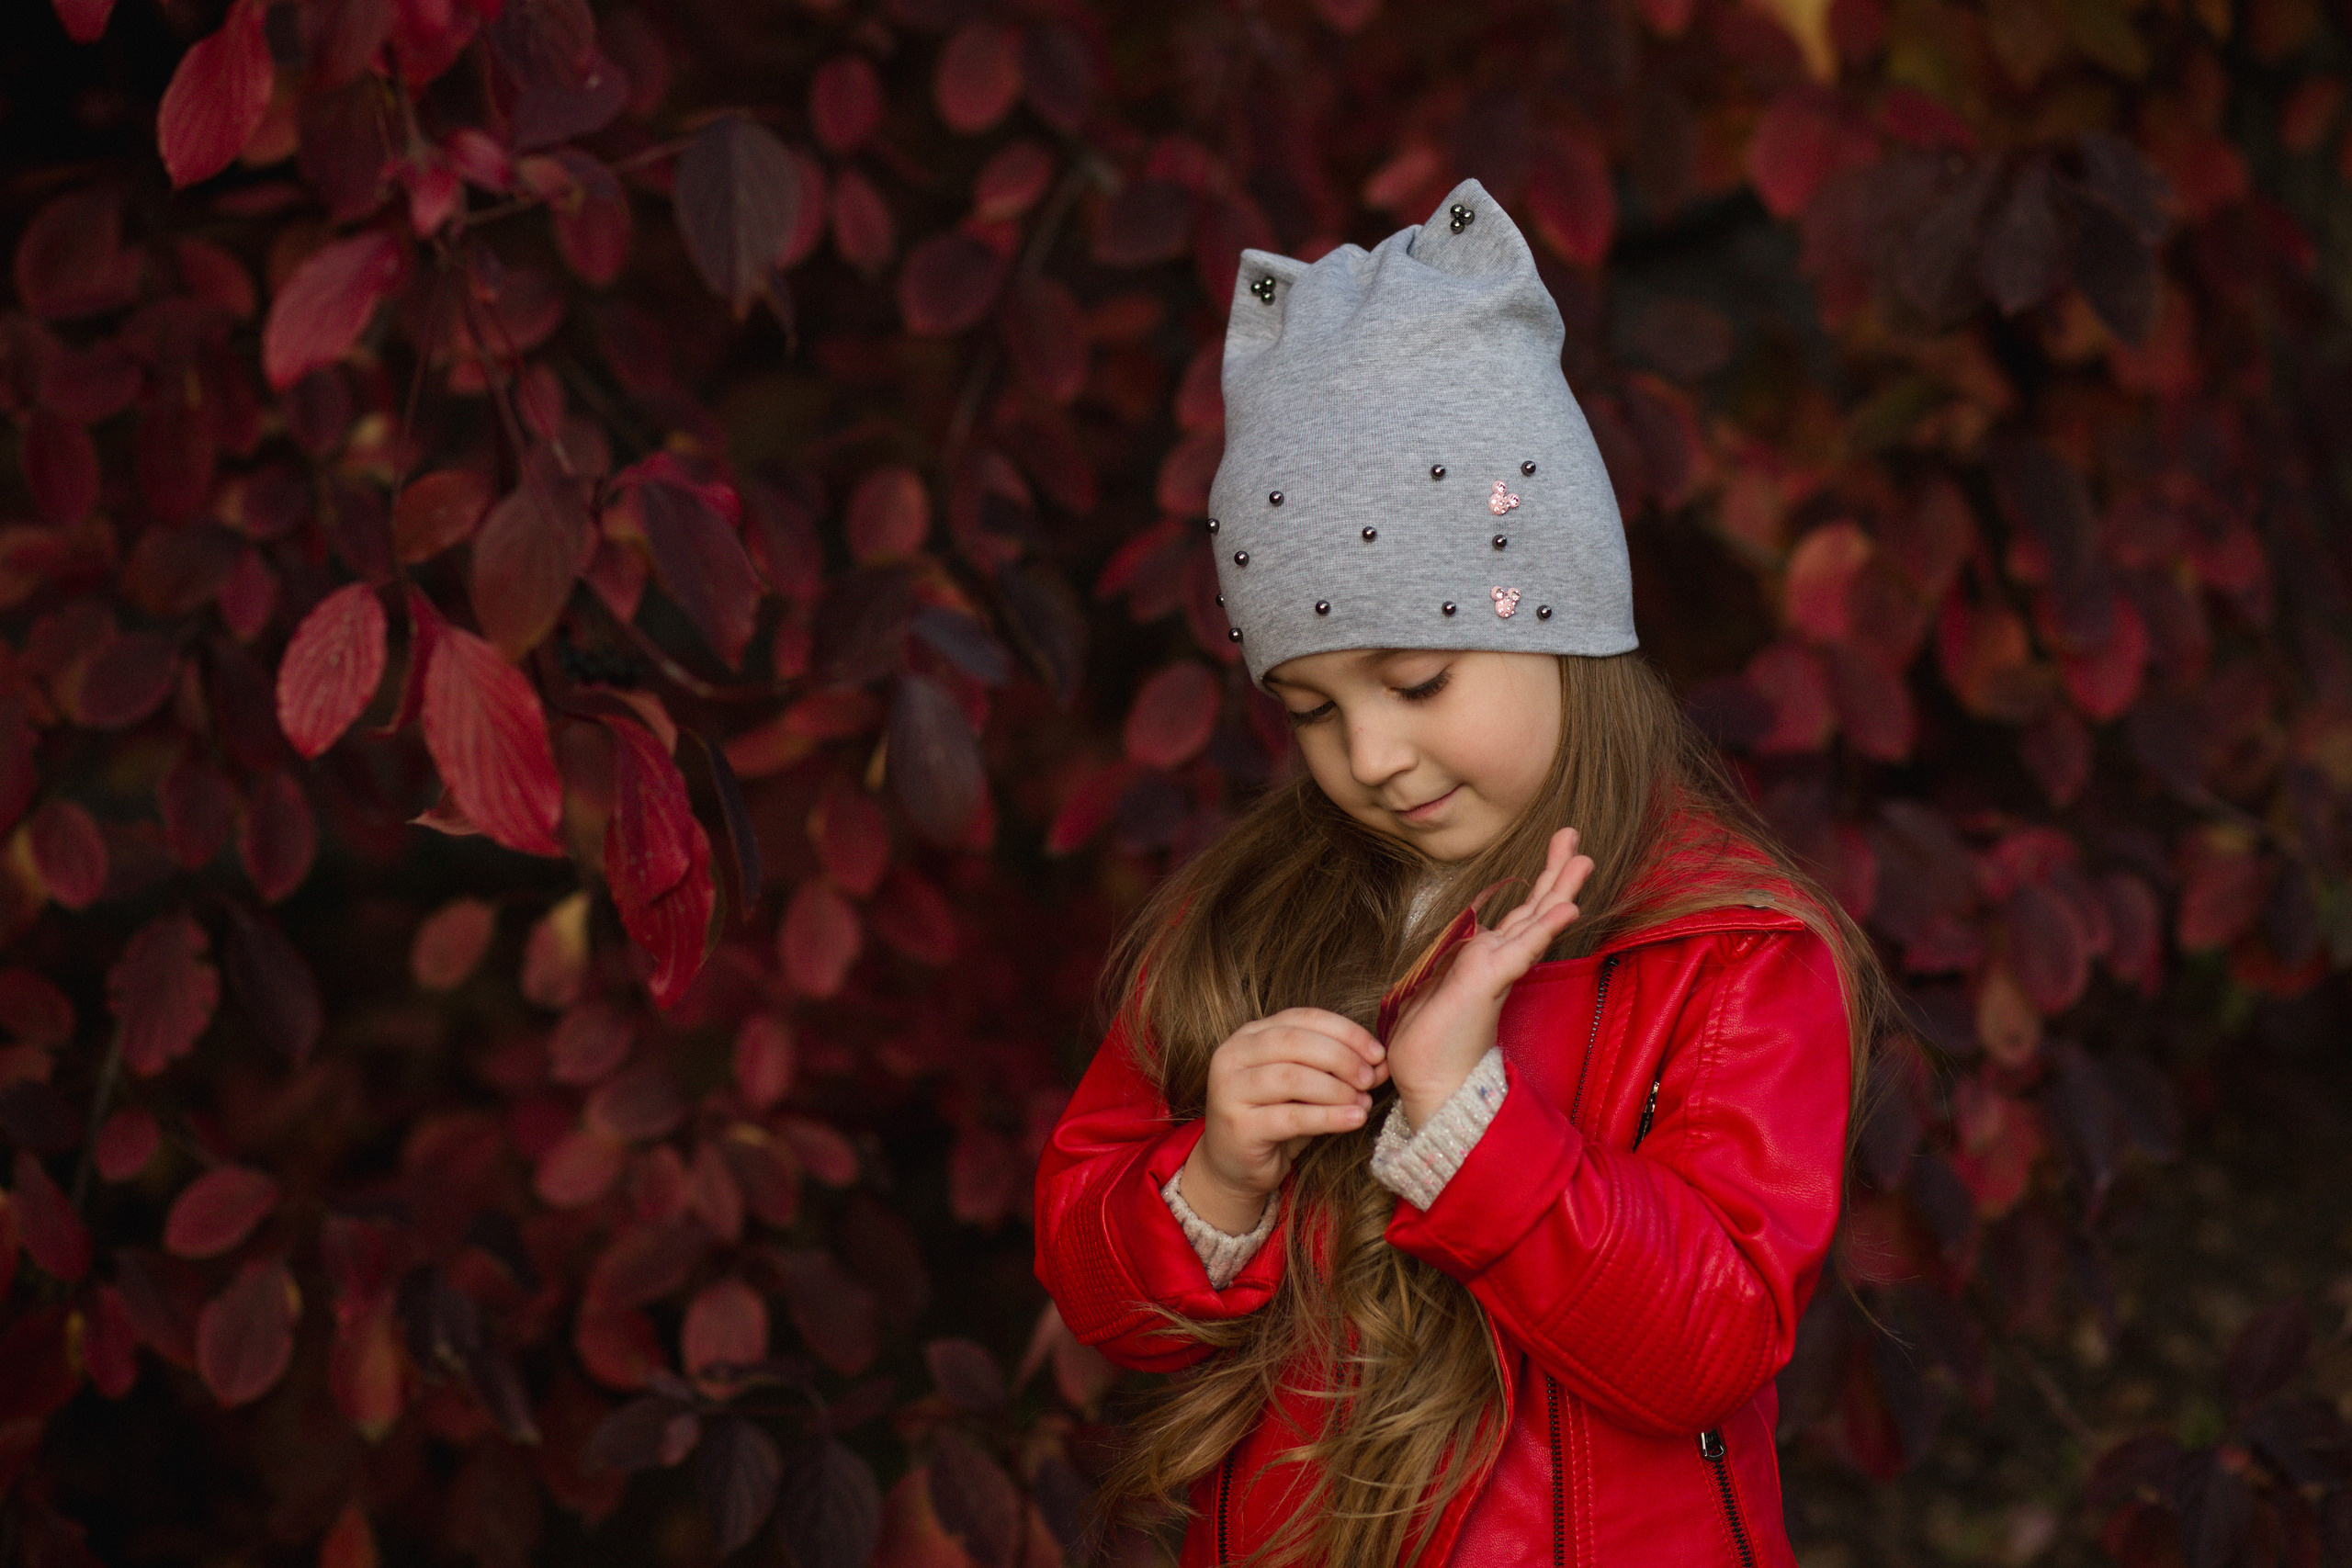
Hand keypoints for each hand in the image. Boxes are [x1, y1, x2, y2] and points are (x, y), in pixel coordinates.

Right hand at [1180, 1008, 1388, 1233]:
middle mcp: (1233, 1055)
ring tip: (1363, 1102)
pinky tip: (1354, 1119)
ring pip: (1292, 1077)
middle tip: (1370, 1078)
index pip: (1302, 1018)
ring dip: (1336, 1089)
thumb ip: (1336, 1070)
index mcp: (1249, 1035)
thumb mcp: (1306, 1087)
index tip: (1378, 1052)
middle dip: (1341, 1058)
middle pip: (1295, 1042)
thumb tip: (1381, 1064)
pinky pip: (1292, 1117)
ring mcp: (1229, 1090)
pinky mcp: (1238, 1126)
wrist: (1235, 1167)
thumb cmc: (1275, 1119)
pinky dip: (1329, 1117)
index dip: (1345, 1032)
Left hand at [1388, 827, 1593, 1127]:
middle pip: (1534, 909)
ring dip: (1558, 888)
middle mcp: (1498, 961)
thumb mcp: (1434, 988)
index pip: (1518, 917)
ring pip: (1534, 919)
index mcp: (1487, 961)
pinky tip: (1567, 907)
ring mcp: (1496, 969)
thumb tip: (1460, 955)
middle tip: (1573, 837)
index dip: (1539, 886)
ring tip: (1582, 858)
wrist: (1430, 1080)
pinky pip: (1521, 948)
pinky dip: (1544, 927)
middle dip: (1556, 873)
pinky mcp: (1489, 980)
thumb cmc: (1429, 1042)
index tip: (1556, 852)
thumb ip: (1453, 967)